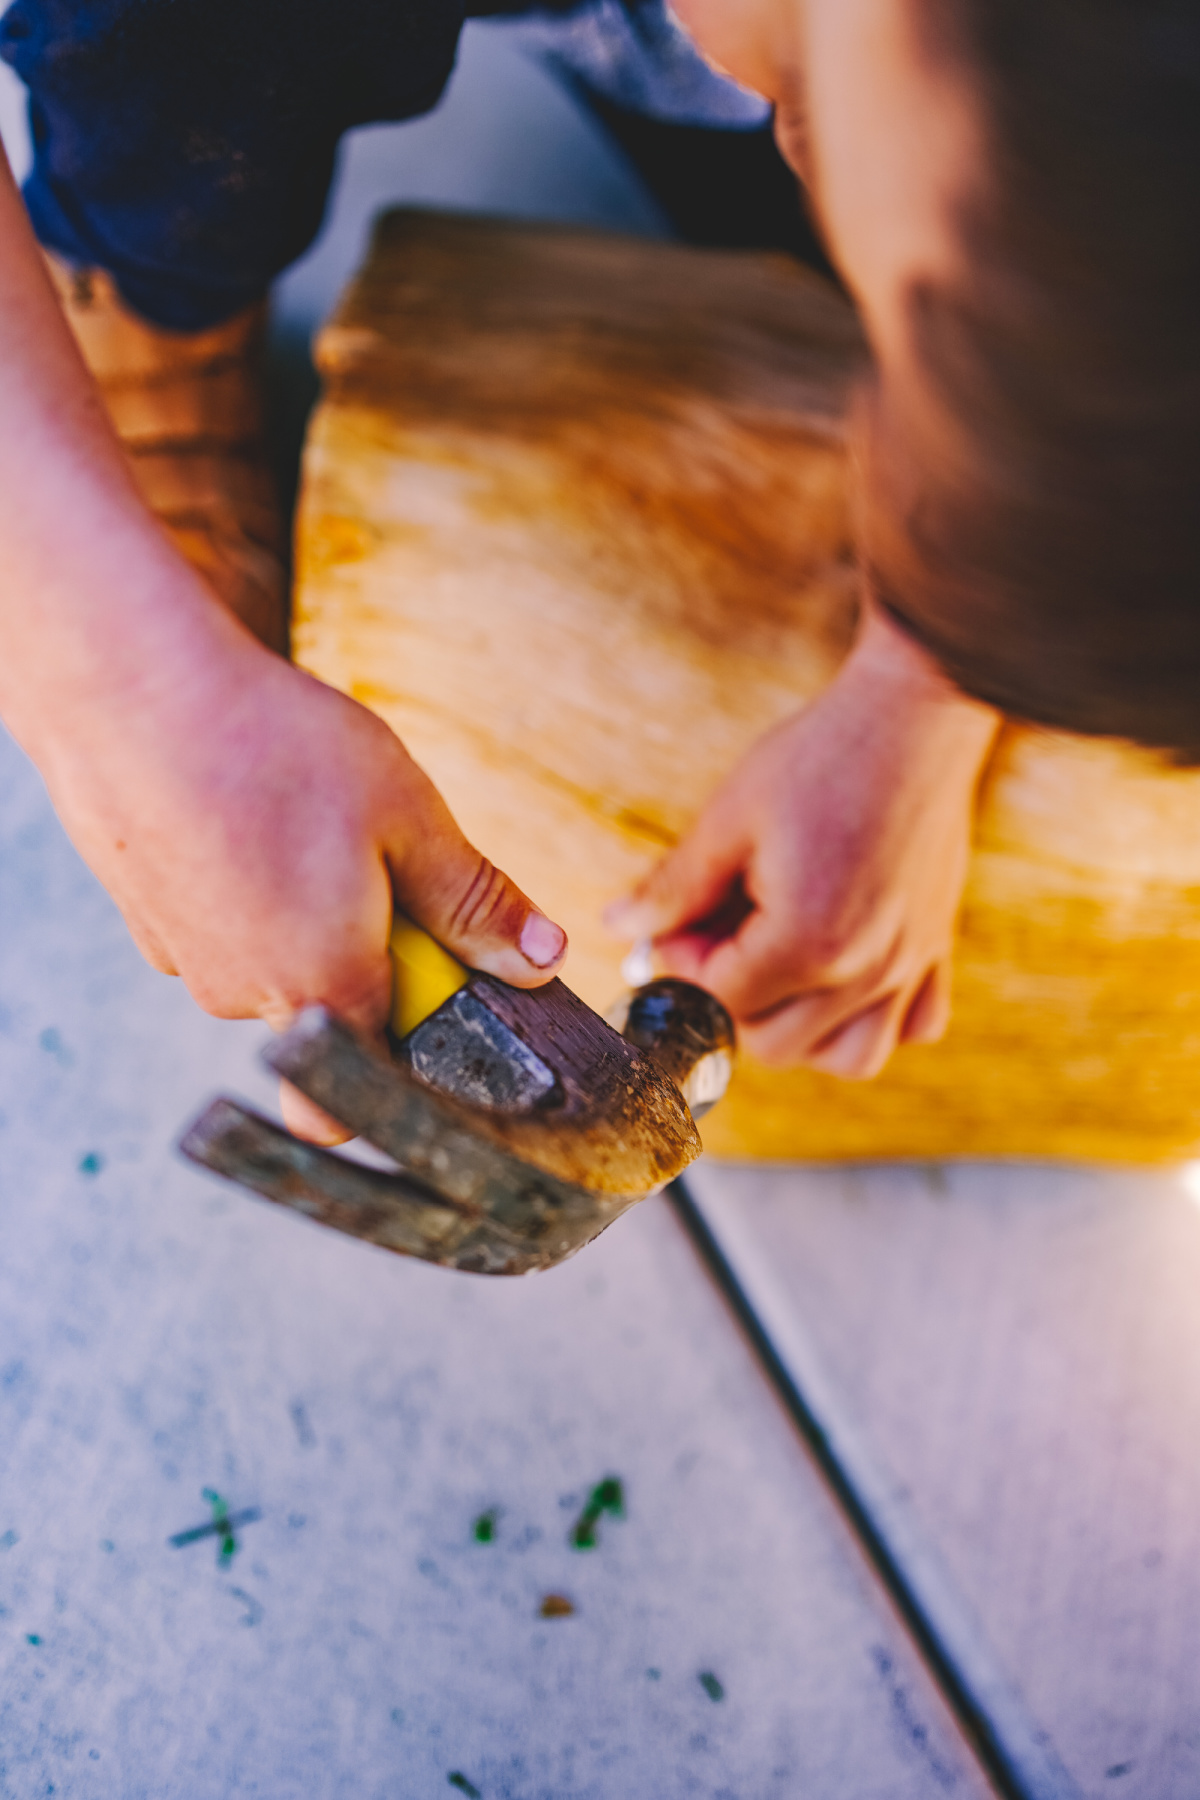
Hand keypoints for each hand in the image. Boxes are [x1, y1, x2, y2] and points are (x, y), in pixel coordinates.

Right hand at [29, 606, 565, 1139]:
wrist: (127, 686)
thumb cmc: (274, 748)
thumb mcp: (409, 818)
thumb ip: (475, 903)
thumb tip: (542, 960)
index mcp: (325, 988)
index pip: (378, 1092)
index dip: (419, 1048)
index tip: (441, 976)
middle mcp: (247, 998)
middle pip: (334, 1015)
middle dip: (371, 958)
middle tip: (375, 865)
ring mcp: (187, 962)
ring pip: (276, 967)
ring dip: (308, 919)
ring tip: (303, 822)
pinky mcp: (146, 920)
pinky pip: (224, 930)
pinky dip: (249, 892)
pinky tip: (249, 818)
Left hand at [606, 604, 997, 1076]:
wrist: (915, 712)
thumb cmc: (820, 758)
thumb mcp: (730, 815)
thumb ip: (674, 885)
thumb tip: (620, 929)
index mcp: (807, 942)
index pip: (721, 1000)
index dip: (684, 964)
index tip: (682, 919)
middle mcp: (866, 970)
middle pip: (777, 1044)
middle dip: (733, 1001)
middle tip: (723, 934)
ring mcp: (910, 962)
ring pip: (852, 1056)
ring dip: (804, 1031)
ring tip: (780, 971)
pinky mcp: (938, 944)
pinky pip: (915, 1023)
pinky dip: (875, 1017)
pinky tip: (846, 973)